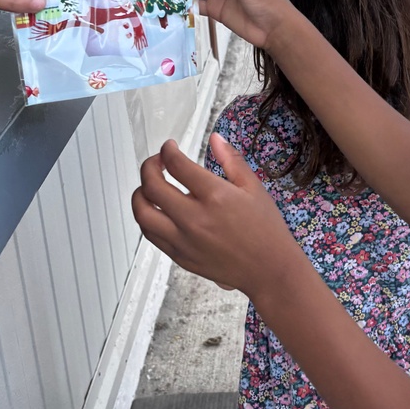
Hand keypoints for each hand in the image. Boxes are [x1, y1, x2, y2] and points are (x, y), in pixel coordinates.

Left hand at [132, 133, 303, 295]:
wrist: (268, 270)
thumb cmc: (265, 229)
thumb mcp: (254, 187)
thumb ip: (231, 160)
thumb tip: (214, 138)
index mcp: (215, 196)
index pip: (177, 165)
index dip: (168, 150)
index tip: (170, 147)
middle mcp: (194, 218)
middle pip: (152, 187)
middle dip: (149, 167)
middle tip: (157, 162)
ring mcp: (184, 240)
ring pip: (143, 214)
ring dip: (141, 194)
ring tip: (151, 186)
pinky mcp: (180, 256)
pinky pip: (151, 235)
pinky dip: (148, 217)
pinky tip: (159, 210)